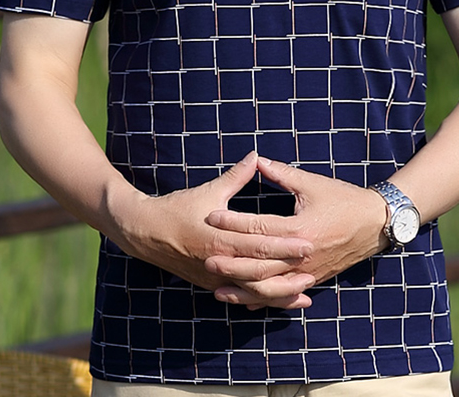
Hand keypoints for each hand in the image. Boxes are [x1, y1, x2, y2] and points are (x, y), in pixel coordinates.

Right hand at [113, 152, 315, 309]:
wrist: (145, 233)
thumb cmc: (178, 209)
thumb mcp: (209, 191)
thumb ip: (236, 176)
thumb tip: (256, 156)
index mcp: (220, 238)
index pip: (259, 245)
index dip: (285, 246)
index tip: (308, 242)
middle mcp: (219, 262)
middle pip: (260, 272)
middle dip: (289, 269)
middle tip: (313, 264)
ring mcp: (215, 278)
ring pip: (253, 292)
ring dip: (280, 293)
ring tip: (306, 291)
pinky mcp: (212, 286)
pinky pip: (243, 296)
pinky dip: (263, 300)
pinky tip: (281, 301)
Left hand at [204, 157, 388, 307]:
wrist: (375, 224)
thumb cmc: (344, 200)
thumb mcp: (312, 183)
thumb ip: (282, 174)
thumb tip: (257, 160)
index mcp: (299, 228)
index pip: (259, 226)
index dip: (233, 221)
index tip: (211, 216)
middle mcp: (301, 254)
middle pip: (260, 263)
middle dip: (231, 263)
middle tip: (206, 259)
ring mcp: (307, 271)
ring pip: (269, 287)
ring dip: (243, 289)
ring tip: (218, 289)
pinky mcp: (312, 279)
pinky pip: (284, 294)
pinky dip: (264, 299)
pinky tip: (246, 301)